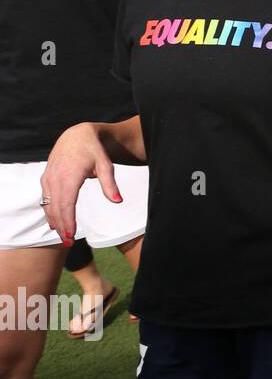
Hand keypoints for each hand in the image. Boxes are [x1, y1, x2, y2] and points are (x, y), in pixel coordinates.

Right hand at [41, 123, 118, 245]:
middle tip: (69, 243)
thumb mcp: (106, 165)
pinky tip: (54, 222)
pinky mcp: (46, 178)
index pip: (66, 203)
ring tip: (63, 236)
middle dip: (61, 226)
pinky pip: (45, 198)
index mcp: (69, 175)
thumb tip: (118, 201)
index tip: (71, 236)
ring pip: (48, 204)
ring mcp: (48, 178)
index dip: (68, 221)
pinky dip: (50, 211)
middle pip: (56, 207)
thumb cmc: (94, 150)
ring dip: (55, 220)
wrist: (77, 135)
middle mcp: (55, 178)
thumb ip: (110, 184)